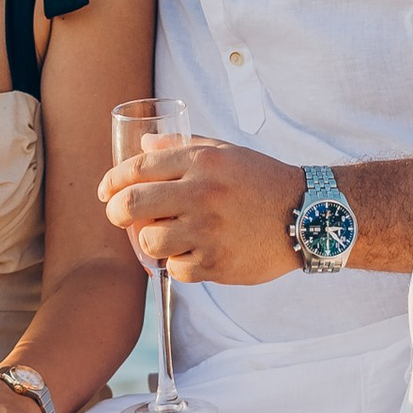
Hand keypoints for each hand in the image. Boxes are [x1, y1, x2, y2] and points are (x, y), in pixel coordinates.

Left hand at [101, 136, 302, 286]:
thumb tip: (143, 145)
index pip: (139, 168)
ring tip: (162, 235)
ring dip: (149, 240)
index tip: (106, 191)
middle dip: (117, 212)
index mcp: (203, 162)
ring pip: (150, 241)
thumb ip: (182, 148)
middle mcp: (203, 194)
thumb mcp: (226, 152)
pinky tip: (189, 253)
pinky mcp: (218, 263)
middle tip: (119, 215)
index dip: (113, 180)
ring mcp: (210, 231)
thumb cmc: (262, 181)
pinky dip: (176, 263)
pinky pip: (176, 268)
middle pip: (134, 204)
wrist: (306, 215)